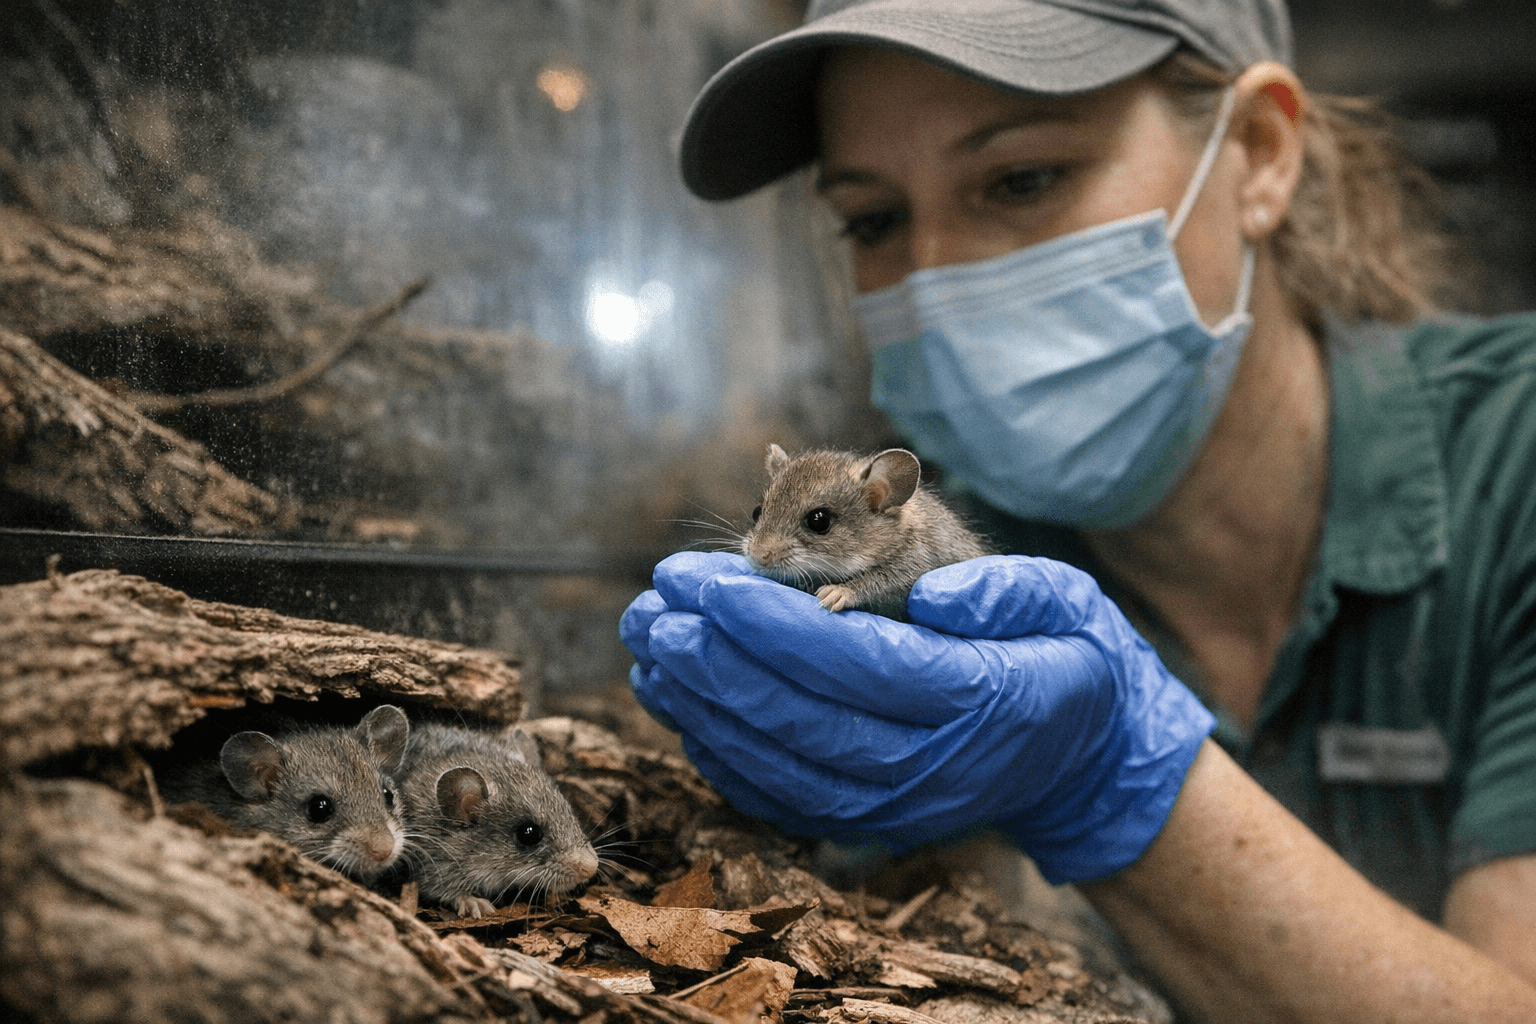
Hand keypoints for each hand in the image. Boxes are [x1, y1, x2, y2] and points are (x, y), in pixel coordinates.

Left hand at [619, 551, 1213, 882]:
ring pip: (775, 764)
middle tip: (651, 606)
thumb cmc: (1065, 657)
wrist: (1081, 760)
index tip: (706, 580)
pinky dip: (719, 754)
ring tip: (646, 644)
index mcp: (973, 700)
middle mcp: (926, 766)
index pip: (852, 662)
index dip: (770, 624)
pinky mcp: (867, 822)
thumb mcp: (1063, 603)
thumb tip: (930, 592)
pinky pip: (779, 798)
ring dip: (698, 705)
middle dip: (711, 660)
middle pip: (796, 717)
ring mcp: (893, 806)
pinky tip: (676, 702)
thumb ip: (1004, 591)